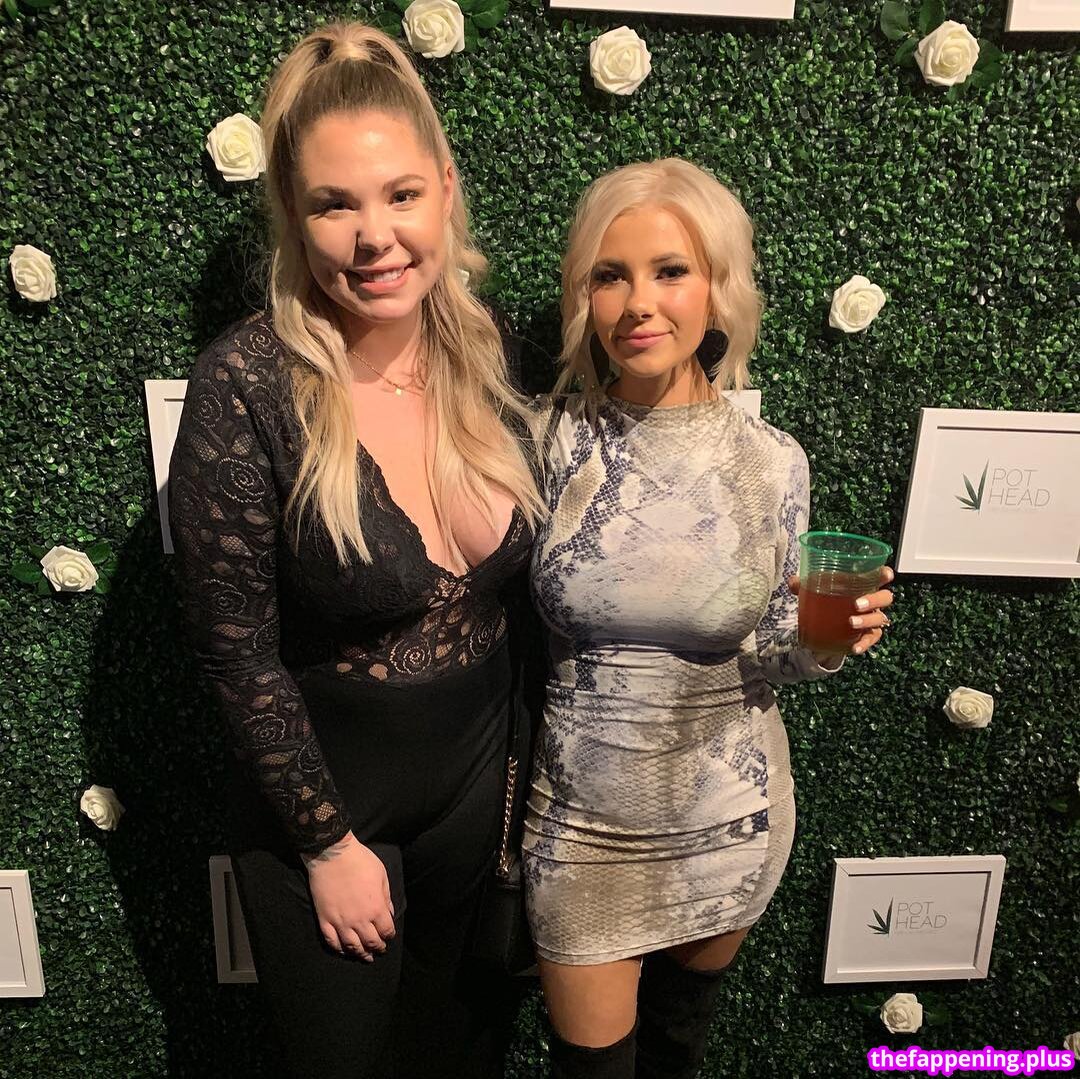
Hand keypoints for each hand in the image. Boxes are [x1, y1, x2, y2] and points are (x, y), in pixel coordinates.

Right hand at [301, 833, 395, 960]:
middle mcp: (359, 920)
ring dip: (360, 954)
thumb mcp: (381, 875)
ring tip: (365, 957)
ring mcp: (340, 922)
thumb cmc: (360, 861)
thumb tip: (389, 913)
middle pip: (370, 942)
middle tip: (379, 951)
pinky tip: (344, 951)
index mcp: (376, 908)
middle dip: (377, 948)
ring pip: (352, 947)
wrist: (332, 855)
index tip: (389, 937)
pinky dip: (339, 949)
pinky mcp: (325, 920)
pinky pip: (332, 941)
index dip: (389, 936)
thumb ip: (386, 897)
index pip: (386, 931)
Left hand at [788, 564, 894, 655]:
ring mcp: (872, 618)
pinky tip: (855, 647)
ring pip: (880, 618)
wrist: (828, 624)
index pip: (879, 576)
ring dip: (867, 621)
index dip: (885, 575)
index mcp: (863, 584)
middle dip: (874, 600)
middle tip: (856, 604)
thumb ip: (804, 585)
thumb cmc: (828, 599)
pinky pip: (871, 639)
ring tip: (851, 622)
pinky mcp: (867, 635)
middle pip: (885, 598)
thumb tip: (793, 582)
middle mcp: (872, 600)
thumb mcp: (815, 590)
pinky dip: (864, 644)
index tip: (885, 575)